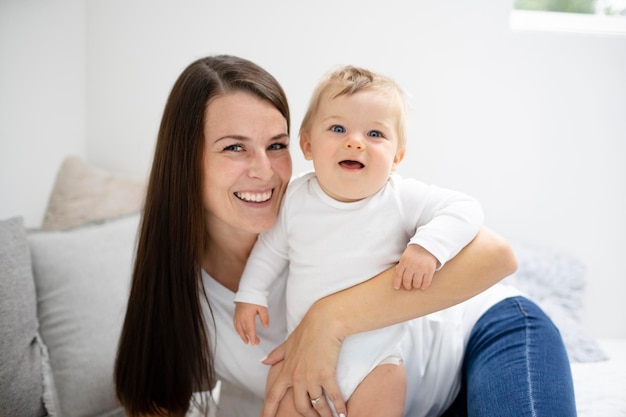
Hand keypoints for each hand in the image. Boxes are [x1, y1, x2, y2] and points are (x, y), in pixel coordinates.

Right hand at [233, 302, 268, 344]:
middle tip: (254, 342)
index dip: (252, 337)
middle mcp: (241, 317)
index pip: (250, 330)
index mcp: (247, 316)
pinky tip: (240, 331)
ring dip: (242, 335)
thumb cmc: (255, 298)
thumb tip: (266, 326)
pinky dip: (238, 329)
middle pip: (244, 330)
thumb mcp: (262, 308)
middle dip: (249, 338)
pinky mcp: (236, 313)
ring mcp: (237, 315)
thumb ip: (265, 318)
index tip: (254, 343)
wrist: (248, 290)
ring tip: (246, 340)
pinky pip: (235, 324)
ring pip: (238, 328)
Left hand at [260, 302, 346, 416]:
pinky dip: (339, 407)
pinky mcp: (326, 375)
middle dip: (307, 415)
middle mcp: (297, 377)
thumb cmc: (308, 330)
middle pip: (299, 406)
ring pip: (317, 405)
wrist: (324, 321)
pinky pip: (333, 397)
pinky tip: (343, 413)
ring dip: (325, 414)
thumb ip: (277, 355)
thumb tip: (264, 361)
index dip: (269, 410)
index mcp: (287, 370)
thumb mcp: (288, 342)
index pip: (273, 395)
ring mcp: (311, 377)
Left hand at [394, 244, 437, 289]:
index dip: (397, 282)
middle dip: (407, 286)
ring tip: (416, 285)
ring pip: (416, 283)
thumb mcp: (406, 256)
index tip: (396, 287)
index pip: (398, 274)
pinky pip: (426, 281)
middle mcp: (412, 265)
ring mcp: (421, 268)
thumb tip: (396, 270)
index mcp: (404, 261)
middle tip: (408, 287)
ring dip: (416, 286)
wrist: (428, 245)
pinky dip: (424, 286)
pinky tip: (423, 286)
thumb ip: (402, 263)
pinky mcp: (430, 270)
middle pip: (407, 280)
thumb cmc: (415, 251)